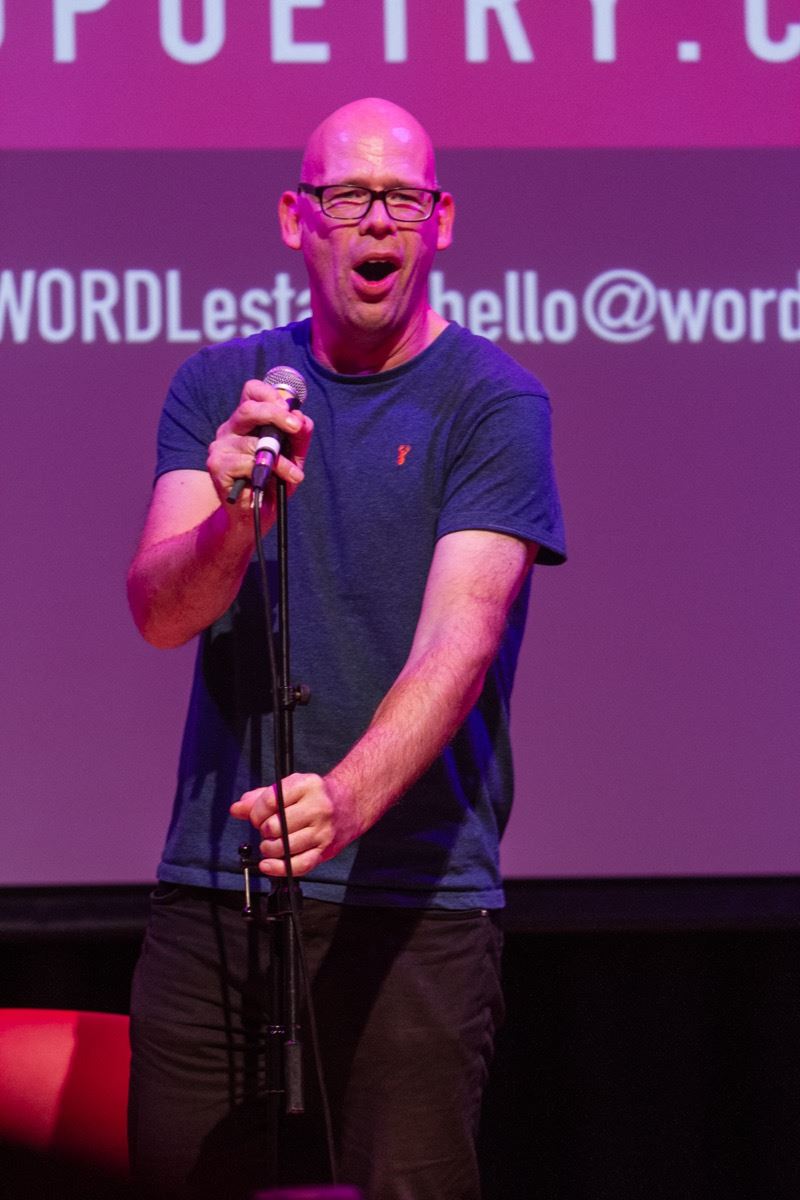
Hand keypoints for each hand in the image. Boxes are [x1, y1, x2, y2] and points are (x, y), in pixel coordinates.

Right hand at [206, 379, 313, 513]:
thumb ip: (299, 438)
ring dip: (280, 459)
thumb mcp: (293, 457)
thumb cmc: (273, 482)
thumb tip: (303, 419)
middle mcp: (230, 430)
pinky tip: (270, 483)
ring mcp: (220, 447)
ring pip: (253, 442)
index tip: (289, 406)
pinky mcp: (216, 466)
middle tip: (295, 426)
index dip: (270, 393)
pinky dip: (267, 472)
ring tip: (294, 475)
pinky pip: (246, 462)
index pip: (252, 392)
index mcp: (247, 421)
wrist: (256, 515)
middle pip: (248, 408)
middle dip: (276, 414)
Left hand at [230, 772, 361, 876]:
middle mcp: (318, 807)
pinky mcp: (326, 850)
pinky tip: (268, 865)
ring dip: (269, 849)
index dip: (255, 812)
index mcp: (307, 785)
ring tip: (271, 844)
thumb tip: (237, 808)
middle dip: (264, 831)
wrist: (351, 803)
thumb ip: (261, 797)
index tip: (257, 817)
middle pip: (275, 826)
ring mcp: (323, 830)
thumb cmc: (315, 795)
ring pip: (284, 847)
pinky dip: (279, 868)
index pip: (269, 801)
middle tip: (268, 830)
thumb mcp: (290, 787)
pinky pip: (299, 865)